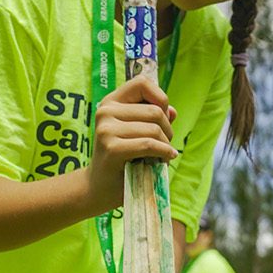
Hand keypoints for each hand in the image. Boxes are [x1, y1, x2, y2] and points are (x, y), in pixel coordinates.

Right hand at [90, 77, 177, 206]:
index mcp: (110, 102)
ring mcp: (106, 129)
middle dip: (168, 129)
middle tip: (166, 145)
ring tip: (163, 155)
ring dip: (166, 145)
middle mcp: (105, 111)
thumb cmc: (121, 159)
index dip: (160, 97)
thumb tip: (172, 111)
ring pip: (154, 129)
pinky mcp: (111, 148)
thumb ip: (153, 119)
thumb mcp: (136, 133)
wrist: (99, 188)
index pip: (142, 83)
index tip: (163, 117)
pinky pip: (149, 145)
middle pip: (154, 110)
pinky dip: (163, 153)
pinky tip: (165, 159)